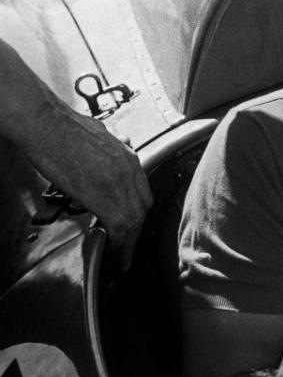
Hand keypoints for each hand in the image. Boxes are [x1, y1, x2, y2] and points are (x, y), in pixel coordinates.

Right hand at [21, 105, 152, 269]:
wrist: (45, 122)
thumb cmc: (63, 127)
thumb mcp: (100, 136)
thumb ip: (112, 151)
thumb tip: (113, 154)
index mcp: (128, 157)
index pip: (144, 193)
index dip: (139, 213)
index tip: (132, 226)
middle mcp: (129, 170)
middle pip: (143, 209)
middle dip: (136, 230)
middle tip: (127, 245)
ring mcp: (117, 181)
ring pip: (134, 219)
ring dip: (128, 240)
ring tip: (121, 255)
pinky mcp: (100, 192)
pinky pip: (119, 223)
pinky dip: (118, 240)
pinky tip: (111, 247)